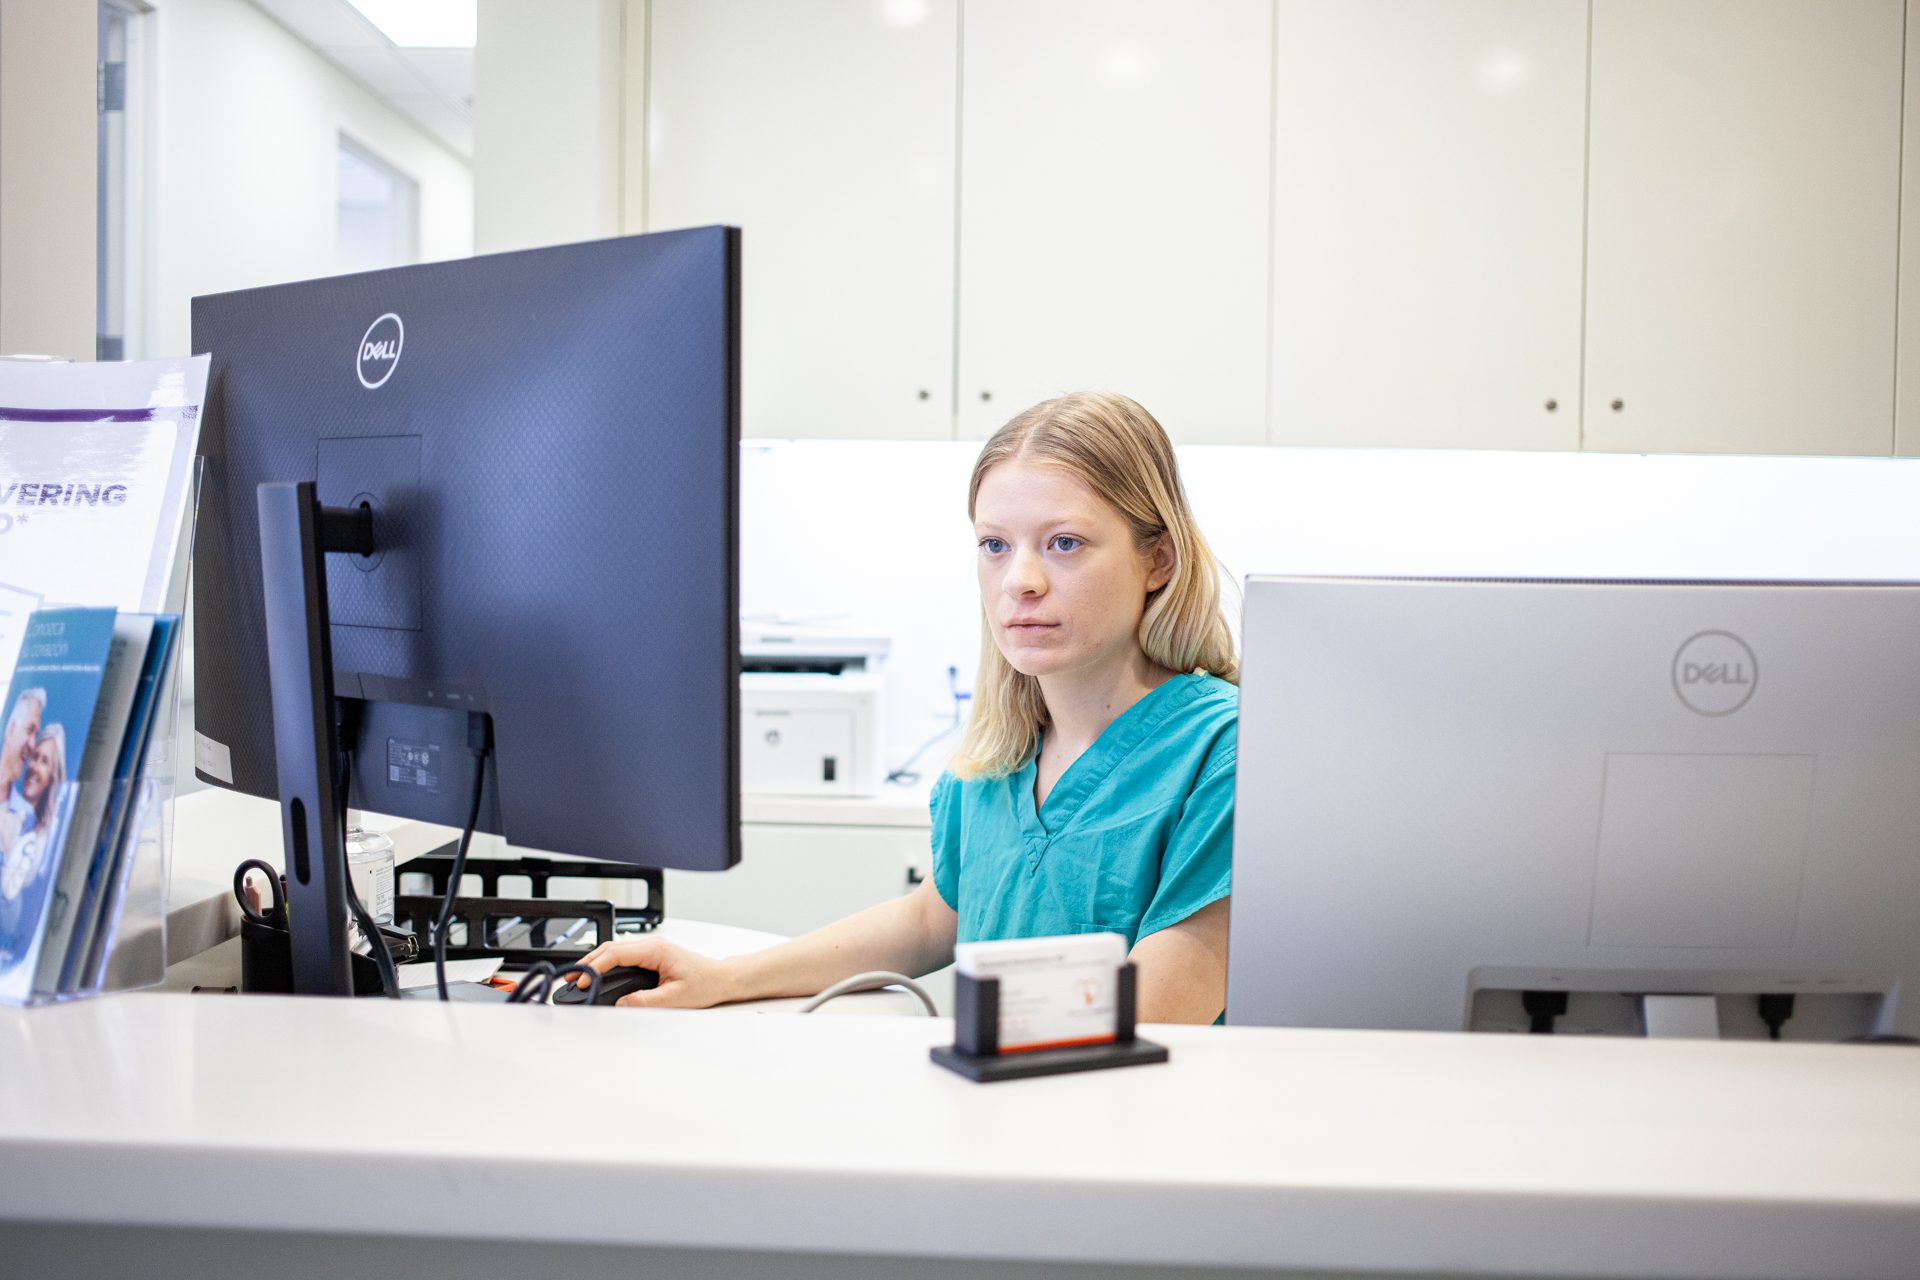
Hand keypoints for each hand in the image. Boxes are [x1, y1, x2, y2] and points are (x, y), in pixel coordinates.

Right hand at [573, 935, 738, 1008]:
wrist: (722, 978)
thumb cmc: (706, 983)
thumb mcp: (676, 998)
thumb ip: (647, 1001)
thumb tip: (622, 1004)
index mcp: (656, 949)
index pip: (617, 953)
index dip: (596, 966)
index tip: (584, 979)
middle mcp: (652, 945)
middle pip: (611, 948)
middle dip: (589, 962)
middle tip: (572, 978)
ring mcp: (651, 949)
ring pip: (615, 950)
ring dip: (597, 962)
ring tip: (580, 977)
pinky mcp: (652, 956)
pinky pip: (623, 956)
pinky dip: (607, 964)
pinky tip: (600, 975)